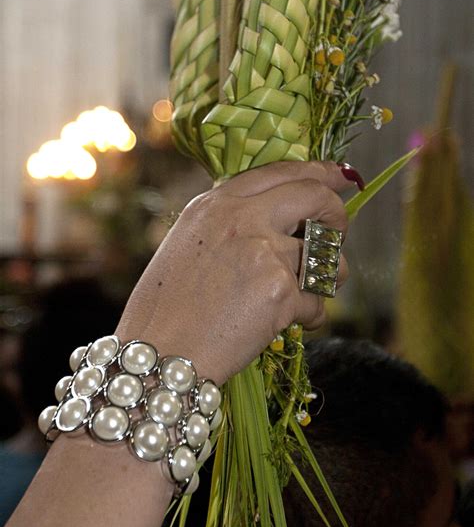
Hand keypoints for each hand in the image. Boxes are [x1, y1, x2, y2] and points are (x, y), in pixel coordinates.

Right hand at [116, 161, 351, 384]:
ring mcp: (263, 252)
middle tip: (340, 230)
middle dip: (337, 213)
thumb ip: (230, 225)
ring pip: (325, 256)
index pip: (278, 172)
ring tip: (311, 295)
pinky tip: (291, 325)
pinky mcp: (280, 291)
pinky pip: (317, 302)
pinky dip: (311, 317)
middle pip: (313, 196)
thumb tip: (278, 223)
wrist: (158, 355)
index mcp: (215, 205)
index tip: (341, 176)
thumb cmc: (164, 311)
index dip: (317, 172)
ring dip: (329, 277)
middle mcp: (241, 219)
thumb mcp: (189, 246)